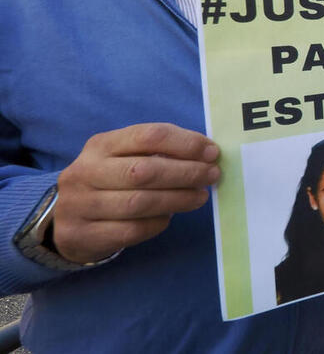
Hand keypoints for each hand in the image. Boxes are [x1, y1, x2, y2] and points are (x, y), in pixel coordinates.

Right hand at [53, 124, 219, 263]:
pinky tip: (170, 216)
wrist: (63, 219)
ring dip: (178, 199)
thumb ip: (157, 152)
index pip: (148, 136)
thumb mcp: (124, 157)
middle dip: (186, 172)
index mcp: (100, 145)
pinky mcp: (81, 235)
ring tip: (200, 196)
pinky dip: (158, 223)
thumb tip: (206, 153)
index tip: (212, 152)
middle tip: (212, 175)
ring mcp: (80, 205)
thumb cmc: (108, 181)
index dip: (185, 143)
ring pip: (139, 202)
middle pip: (144, 170)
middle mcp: (85, 171)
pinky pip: (131, 230)